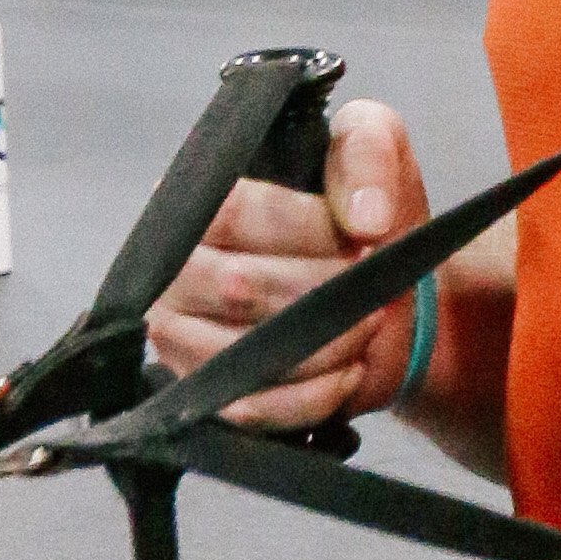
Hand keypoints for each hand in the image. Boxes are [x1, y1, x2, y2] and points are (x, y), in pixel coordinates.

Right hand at [143, 93, 430, 427]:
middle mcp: (175, 271)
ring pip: (239, 356)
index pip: (237, 214)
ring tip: (368, 326)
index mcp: (202, 203)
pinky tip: (349, 373)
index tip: (367, 238)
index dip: (310, 231)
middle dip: (323, 293)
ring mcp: (181, 340)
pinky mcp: (207, 398)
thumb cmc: (362, 216)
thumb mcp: (375, 148)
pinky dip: (311, 398)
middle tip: (373, 289)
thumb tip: (366, 217)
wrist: (385, 295)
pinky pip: (249, 411)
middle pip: (237, 288)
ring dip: (323, 347)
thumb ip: (366, 155)